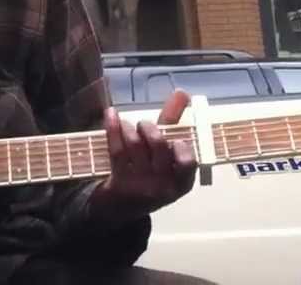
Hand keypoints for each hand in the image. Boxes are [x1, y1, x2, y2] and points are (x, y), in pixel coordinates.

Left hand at [91, 90, 197, 225]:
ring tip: (127, 124)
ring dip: (130, 127)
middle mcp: (164, 186)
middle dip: (150, 128)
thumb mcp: (167, 156)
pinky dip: (113, 127)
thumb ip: (174, 123)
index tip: (175, 138)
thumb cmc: (151, 175)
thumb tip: (181, 92)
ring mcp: (141, 185)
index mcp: (182, 182)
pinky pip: (116, 150)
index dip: (182, 148)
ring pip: (136, 145)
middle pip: (159, 147)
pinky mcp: (119, 181)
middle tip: (144, 125)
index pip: (188, 163)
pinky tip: (111, 114)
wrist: (122, 208)